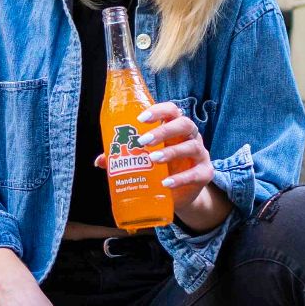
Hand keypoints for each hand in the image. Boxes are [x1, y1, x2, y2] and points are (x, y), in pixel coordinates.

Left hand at [91, 102, 226, 232]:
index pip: (171, 110)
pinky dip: (181, 178)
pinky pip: (196, 173)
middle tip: (144, 141)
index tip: (141, 118)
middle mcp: (190, 137)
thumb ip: (123, 157)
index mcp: (174, 128)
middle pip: (184, 124)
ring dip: (171, 152)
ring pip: (191, 146)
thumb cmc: (160, 169)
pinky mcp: (205, 174)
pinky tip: (166, 183)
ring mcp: (200, 154)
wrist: (180, 195)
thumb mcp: (142, 161)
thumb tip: (100, 160)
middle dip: (164, 130)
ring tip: (152, 159)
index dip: (158, 111)